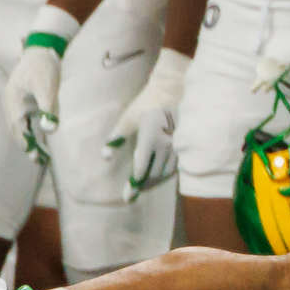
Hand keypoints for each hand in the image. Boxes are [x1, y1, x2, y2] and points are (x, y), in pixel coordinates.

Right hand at [3, 44, 62, 163]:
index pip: (18, 129)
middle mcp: (12, 104)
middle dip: (28, 145)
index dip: (27, 143)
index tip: (36, 157)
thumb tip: (50, 130)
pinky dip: (33, 129)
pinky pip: (27, 119)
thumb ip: (49, 109)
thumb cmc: (44, 67)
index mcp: (13, 102)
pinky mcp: (26, 100)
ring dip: (31, 139)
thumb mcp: (48, 88)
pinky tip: (43, 137)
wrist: (42, 49)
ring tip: (42, 155)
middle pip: (18, 129)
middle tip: (41, 161)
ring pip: (22, 125)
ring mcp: (18, 102)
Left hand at [104, 49, 187, 200]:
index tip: (127, 197)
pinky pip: (175, 167)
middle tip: (132, 194)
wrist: (173, 91)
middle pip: (154, 174)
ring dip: (154, 182)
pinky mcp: (184, 146)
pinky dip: (164, 175)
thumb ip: (116, 136)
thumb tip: (104, 156)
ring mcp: (178, 146)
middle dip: (142, 186)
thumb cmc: (148, 103)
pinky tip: (158, 177)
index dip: (134, 184)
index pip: (142, 168)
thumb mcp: (129, 117)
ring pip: (166, 173)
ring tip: (143, 187)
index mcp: (151, 137)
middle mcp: (166, 144)